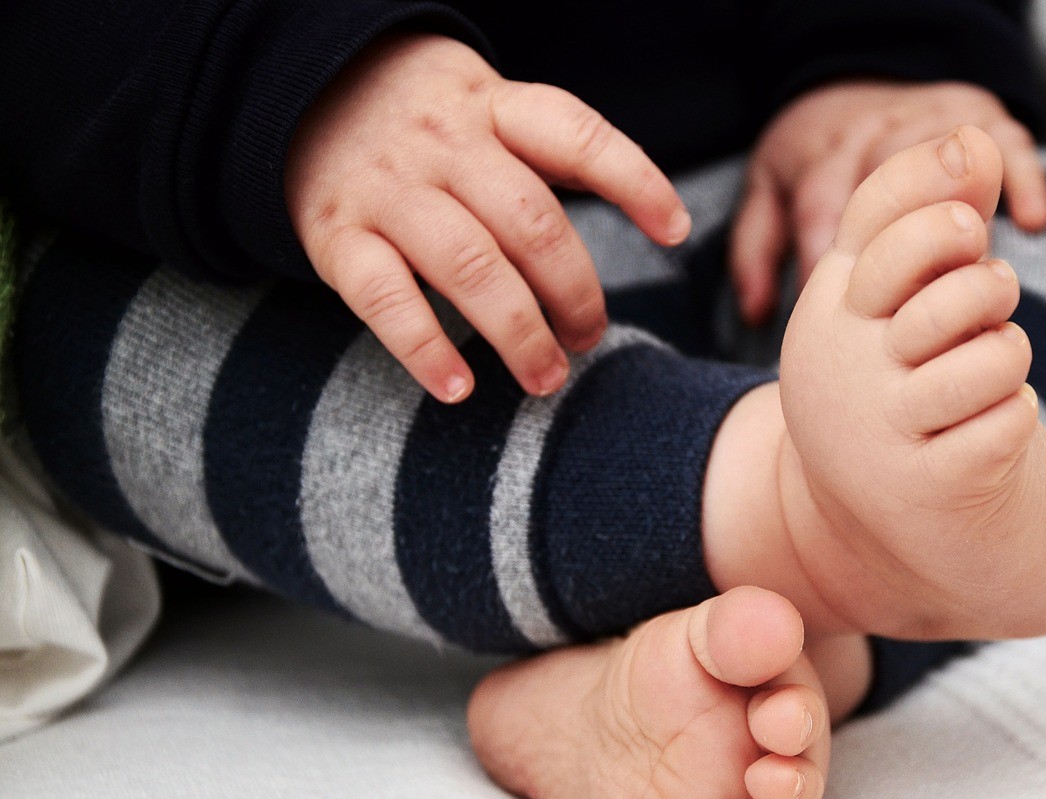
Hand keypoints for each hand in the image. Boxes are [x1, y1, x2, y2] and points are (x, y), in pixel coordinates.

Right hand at [286, 34, 690, 401]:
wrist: (300, 95)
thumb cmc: (427, 123)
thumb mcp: (490, 111)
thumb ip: (554, 158)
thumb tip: (657, 220)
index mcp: (494, 107)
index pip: (577, 136)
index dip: (635, 181)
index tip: (676, 231)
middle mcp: (444, 142)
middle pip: (530, 221)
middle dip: (574, 292)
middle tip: (588, 339)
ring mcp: (388, 189)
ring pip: (469, 265)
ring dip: (519, 332)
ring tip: (546, 377)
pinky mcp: (336, 236)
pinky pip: (385, 299)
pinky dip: (425, 348)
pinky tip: (458, 387)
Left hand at [730, 80, 1045, 323]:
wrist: (861, 83)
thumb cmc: (813, 160)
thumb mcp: (769, 190)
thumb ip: (755, 248)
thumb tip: (755, 311)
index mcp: (821, 156)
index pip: (819, 203)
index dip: (826, 250)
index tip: (844, 310)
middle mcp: (873, 131)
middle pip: (886, 172)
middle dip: (901, 221)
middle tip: (919, 283)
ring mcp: (931, 119)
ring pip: (948, 155)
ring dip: (964, 200)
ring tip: (979, 253)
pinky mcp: (982, 116)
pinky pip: (1010, 141)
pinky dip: (1024, 177)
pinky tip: (1035, 222)